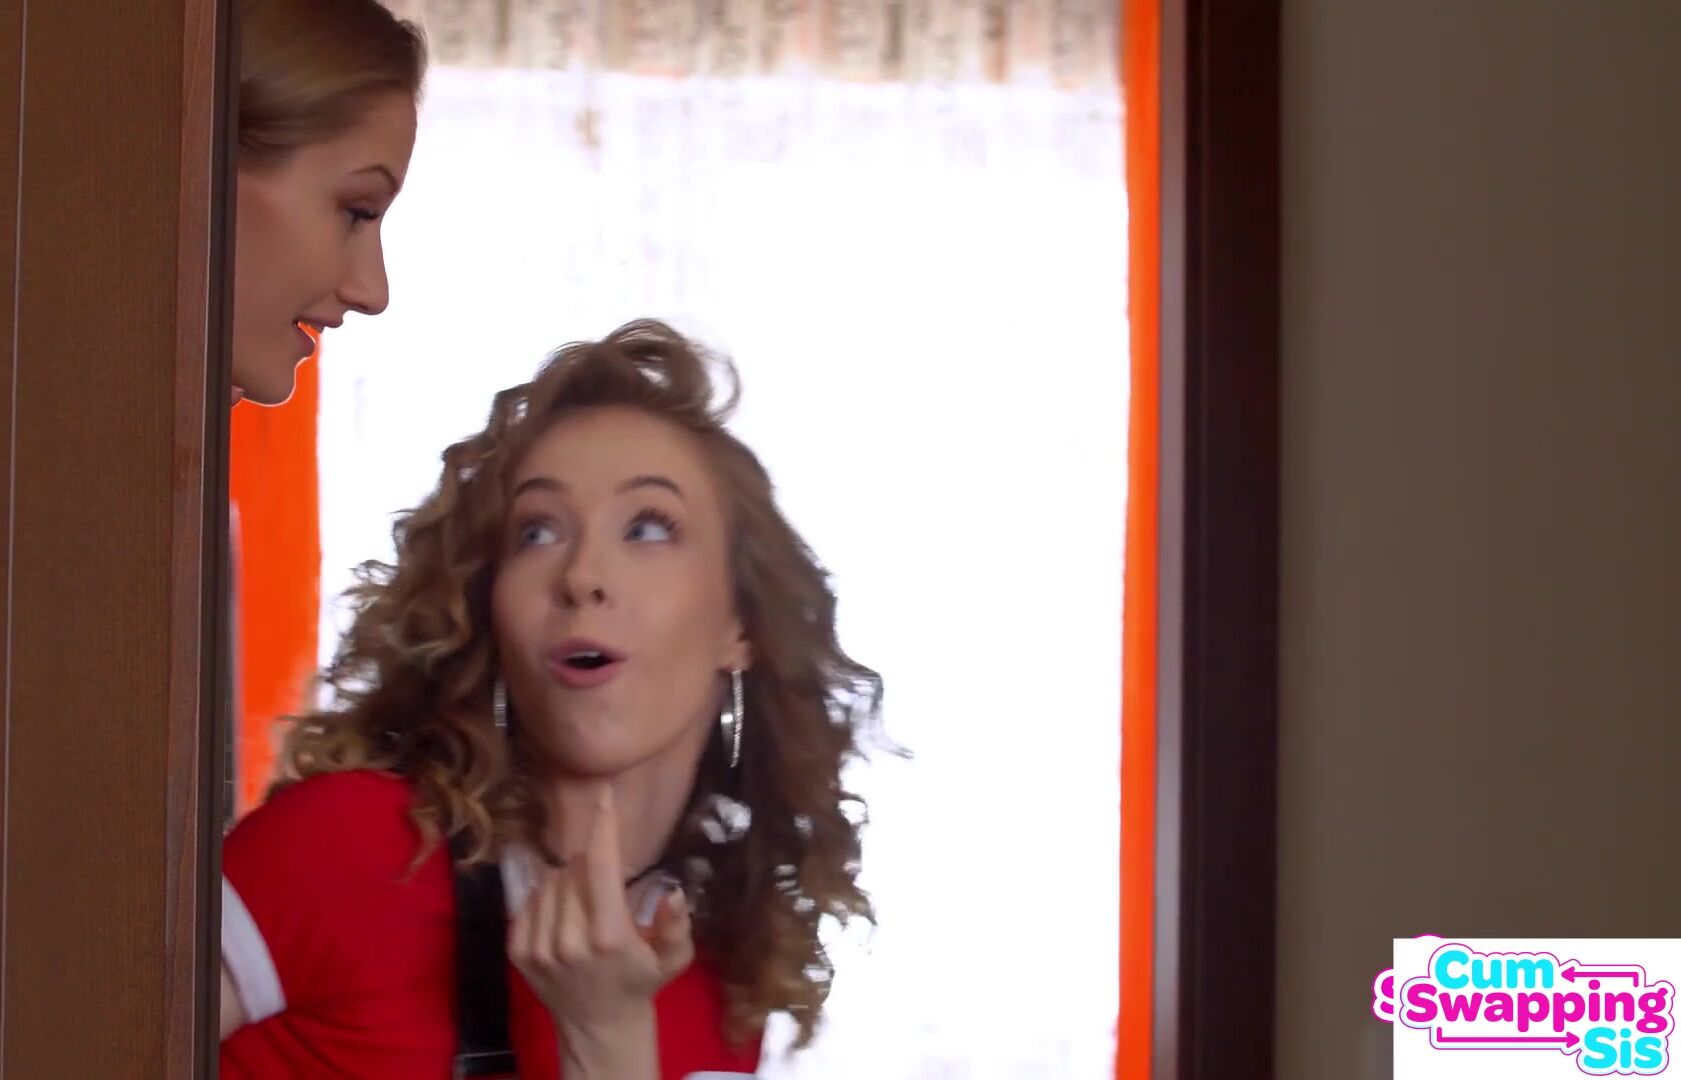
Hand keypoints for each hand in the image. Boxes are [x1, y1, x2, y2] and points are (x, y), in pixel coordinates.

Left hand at [508, 785, 693, 1036]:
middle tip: (604, 886)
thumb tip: (673, 892)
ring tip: (584, 905)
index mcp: (608, 935)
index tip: (603, 796)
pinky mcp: (518, 950)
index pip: (600, 867)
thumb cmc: (640, 982)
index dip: (602, 828)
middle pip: (573, 869)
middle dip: (589, 864)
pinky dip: (546, 898)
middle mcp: (568, 939)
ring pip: (549, 882)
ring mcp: (539, 945)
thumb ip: (676, 926)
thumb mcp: (674, 958)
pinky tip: (563, 916)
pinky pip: (529, 901)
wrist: (597, 1027)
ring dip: (567, 881)